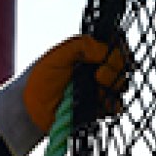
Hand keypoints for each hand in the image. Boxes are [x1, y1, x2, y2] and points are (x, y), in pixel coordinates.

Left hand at [0, 35, 129, 155]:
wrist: (32, 110)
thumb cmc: (41, 80)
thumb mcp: (58, 55)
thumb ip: (83, 46)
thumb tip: (105, 50)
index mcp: (90, 52)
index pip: (114, 44)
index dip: (118, 48)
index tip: (112, 53)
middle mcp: (98, 69)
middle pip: (122, 64)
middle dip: (115, 67)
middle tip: (98, 74)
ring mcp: (100, 89)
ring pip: (121, 84)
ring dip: (113, 84)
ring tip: (97, 86)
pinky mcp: (100, 108)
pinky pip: (116, 106)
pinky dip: (112, 103)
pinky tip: (101, 101)